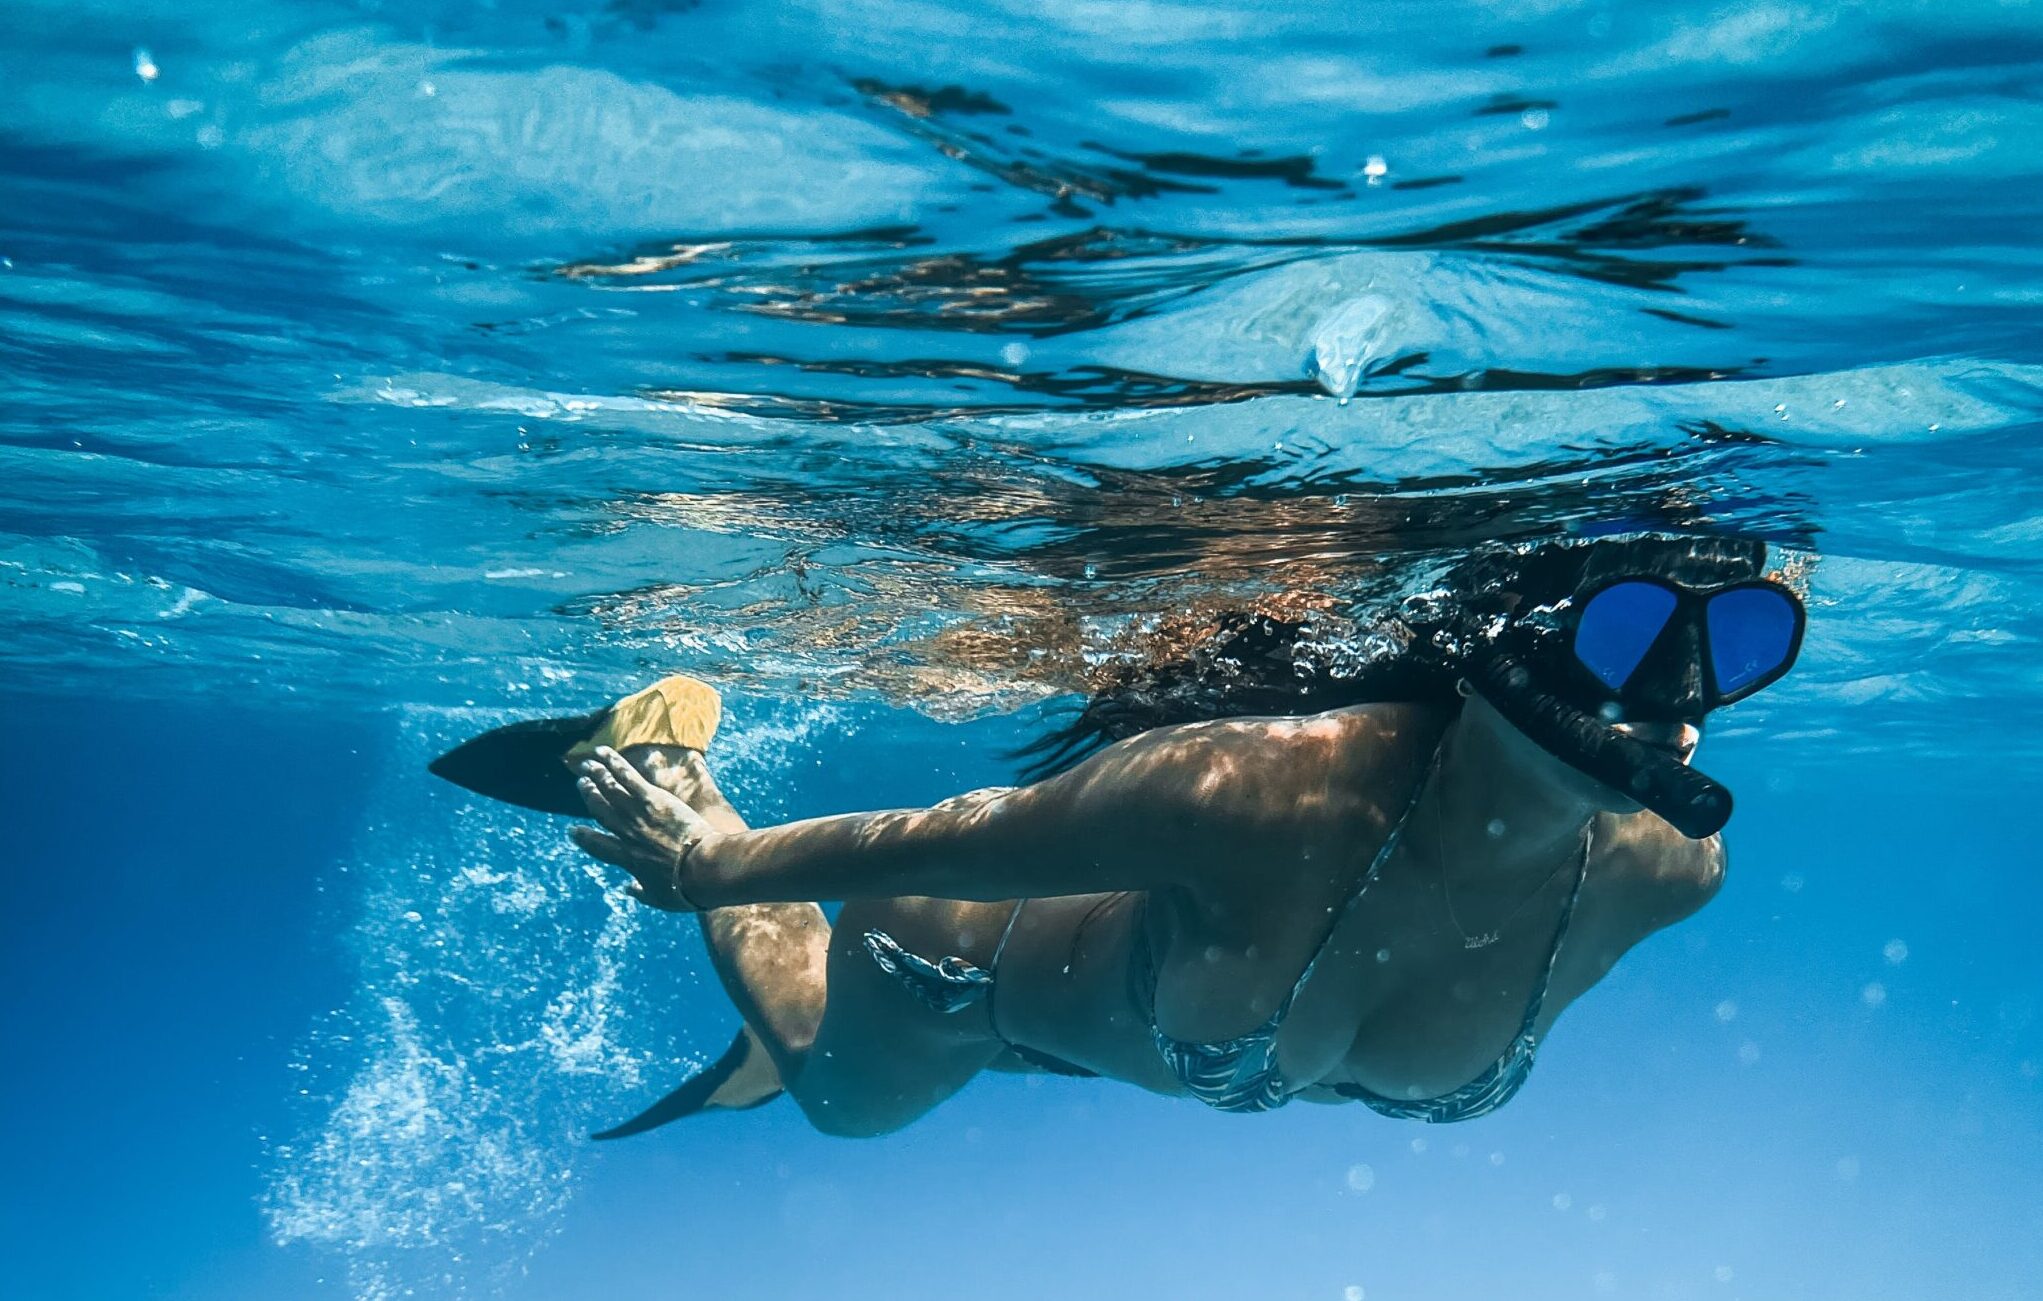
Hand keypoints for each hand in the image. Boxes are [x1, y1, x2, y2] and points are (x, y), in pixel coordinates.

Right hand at [569, 746, 716, 910]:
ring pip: (611, 791)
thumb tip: (630, 890)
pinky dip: (614, 764)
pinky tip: (605, 753)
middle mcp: (627, 834)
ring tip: (587, 765)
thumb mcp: (660, 898)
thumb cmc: (685, 888)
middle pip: (601, 811)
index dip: (584, 838)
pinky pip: (629, 778)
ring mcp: (638, 816)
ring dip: (597, 775)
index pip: (598, 846)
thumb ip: (642, 892)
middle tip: (582, 784)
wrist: (701, 869)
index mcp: (627, 859)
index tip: (574, 832)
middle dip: (589, 796)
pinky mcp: (653, 800)